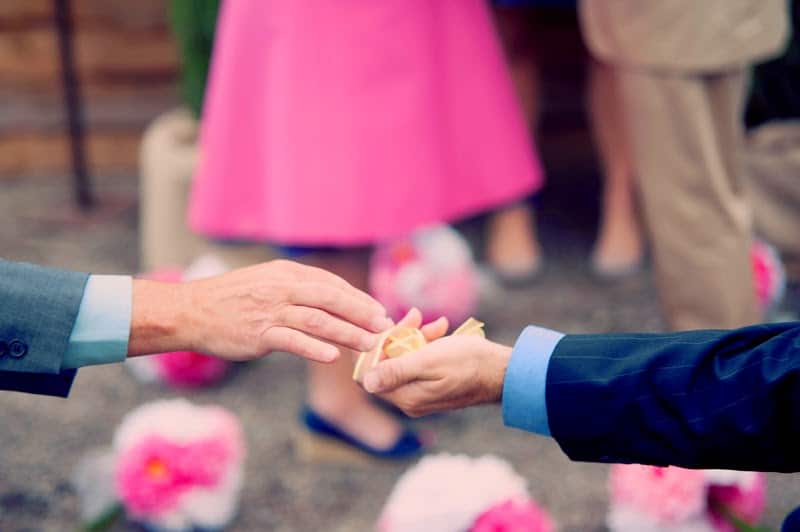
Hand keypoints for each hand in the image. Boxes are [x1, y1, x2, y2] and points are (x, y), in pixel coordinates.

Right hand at [129, 259, 392, 362]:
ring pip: (318, 320)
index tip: (378, 311)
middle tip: (384, 326)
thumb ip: (296, 289)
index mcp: (286, 273)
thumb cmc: (232, 299)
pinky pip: (293, 341)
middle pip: (331, 298)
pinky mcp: (260, 333)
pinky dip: (315, 348)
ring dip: (348, 332)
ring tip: (369, 343)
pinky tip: (333, 356)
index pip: (331, 283)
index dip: (358, 298)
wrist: (193, 311)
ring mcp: (271, 310)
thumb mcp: (266, 282)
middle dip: (362, 312)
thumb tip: (329, 300)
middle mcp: (282, 288)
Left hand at [361, 328, 511, 416]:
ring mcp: (421, 392)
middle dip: (398, 337)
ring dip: (416, 336)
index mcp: (406, 396)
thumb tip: (366, 382)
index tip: (383, 327)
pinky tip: (442, 329)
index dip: (372, 349)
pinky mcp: (432, 384)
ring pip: (404, 358)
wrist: (504, 372)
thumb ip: (396, 371)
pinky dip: (428, 343)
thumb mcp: (430, 361)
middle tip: (414, 317)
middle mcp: (410, 399)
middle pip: (387, 364)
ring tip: (434, 323)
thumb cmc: (470, 363)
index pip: (369, 374)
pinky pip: (419, 361)